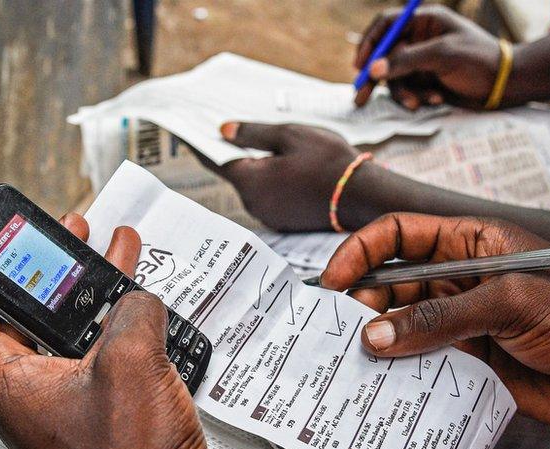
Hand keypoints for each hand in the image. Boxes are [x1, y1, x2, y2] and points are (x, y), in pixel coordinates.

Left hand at [0, 214, 230, 448]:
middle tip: (54, 234)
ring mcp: (67, 405)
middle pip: (19, 314)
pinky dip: (118, 323)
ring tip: (106, 250)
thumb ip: (130, 311)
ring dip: (87, 291)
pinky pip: (101, 354)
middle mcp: (29, 394)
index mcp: (8, 383)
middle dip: (40, 267)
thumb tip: (137, 298)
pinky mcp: (102, 414)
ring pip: (66, 331)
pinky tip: (143, 306)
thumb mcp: (128, 363)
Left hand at [206, 121, 359, 230]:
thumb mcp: (289, 135)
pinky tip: (278, 163)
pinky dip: (267, 178)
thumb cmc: (329, 162)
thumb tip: (224, 131)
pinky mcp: (283, 220)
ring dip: (252, 165)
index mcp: (251, 182)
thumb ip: (252, 133)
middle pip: (234, 172)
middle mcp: (254, 204)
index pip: (214, 159)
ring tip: (255, 141)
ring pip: (252, 184)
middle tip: (222, 126)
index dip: (200, 142)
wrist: (362, 196)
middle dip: (229, 151)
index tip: (186, 129)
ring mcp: (269, 215)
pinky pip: (267, 194)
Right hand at [319, 213, 549, 433]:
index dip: (363, 251)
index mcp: (472, 245)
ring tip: (351, 359)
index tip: (334, 278)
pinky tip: (381, 384)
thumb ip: (440, 318)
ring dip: (376, 340)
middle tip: (338, 329)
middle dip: (363, 301)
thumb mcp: (512, 303)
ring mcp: (463, 323)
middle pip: (393, 283)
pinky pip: (420, 364)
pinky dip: (398, 373)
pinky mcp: (469, 363)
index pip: (402, 235)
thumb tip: (377, 334)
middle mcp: (461, 281)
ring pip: (401, 326)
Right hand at [354, 5, 501, 107]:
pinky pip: (410, 90)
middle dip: (374, 78)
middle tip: (360, 98)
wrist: (506, 85)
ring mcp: (422, 61)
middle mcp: (420, 39)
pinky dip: (418, 97)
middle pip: (384, 55)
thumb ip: (406, 60)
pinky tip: (437, 99)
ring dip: (404, 92)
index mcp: (425, 21)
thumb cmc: (479, 60)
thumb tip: (373, 69)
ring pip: (396, 78)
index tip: (360, 65)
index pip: (386, 24)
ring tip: (419, 103)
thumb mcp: (442, 55)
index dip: (369, 43)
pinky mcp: (427, 80)